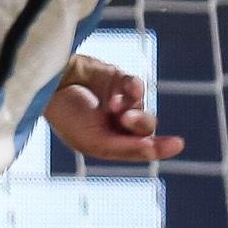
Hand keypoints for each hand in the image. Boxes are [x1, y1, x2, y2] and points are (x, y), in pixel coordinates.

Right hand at [44, 55, 183, 164]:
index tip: (178, 143)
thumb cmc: (67, 117)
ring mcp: (119, 99)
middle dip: (140, 123)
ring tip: (113, 104)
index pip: (142, 147)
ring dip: (132, 105)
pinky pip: (137, 84)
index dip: (160, 147)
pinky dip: (132, 87)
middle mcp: (117, 123)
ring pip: (142, 105)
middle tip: (126, 118)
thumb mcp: (94, 142)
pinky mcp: (118, 78)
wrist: (48, 85)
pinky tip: (122, 87)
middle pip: (145, 126)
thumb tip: (156, 149)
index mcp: (110, 142)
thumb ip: (126, 148)